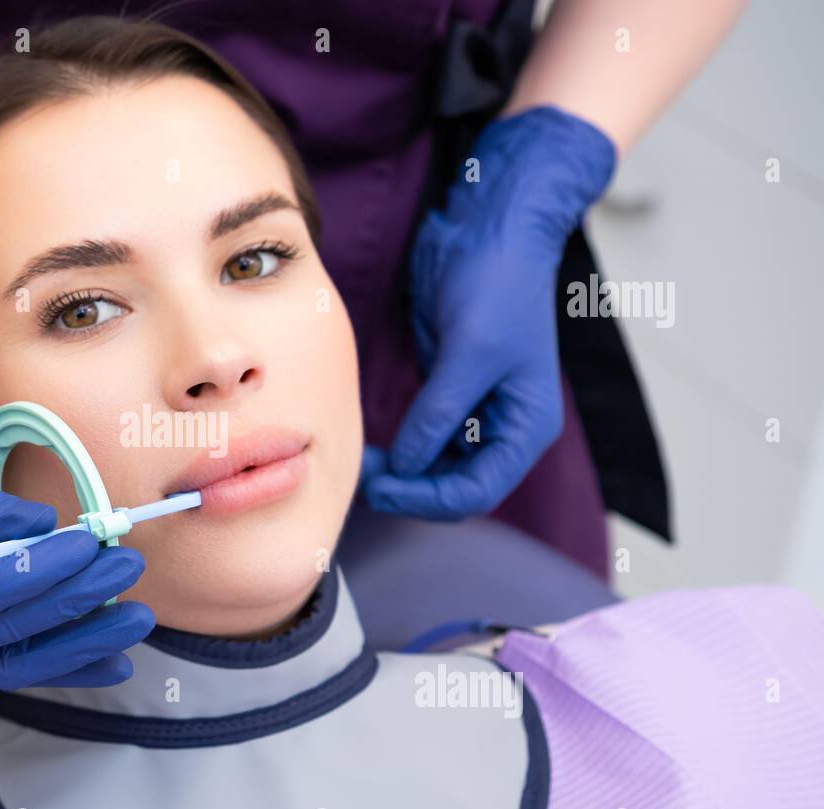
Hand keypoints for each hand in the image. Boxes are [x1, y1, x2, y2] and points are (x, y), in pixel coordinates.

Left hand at [362, 106, 615, 518]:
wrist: (490, 229)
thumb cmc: (497, 283)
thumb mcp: (468, 352)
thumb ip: (438, 414)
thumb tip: (405, 466)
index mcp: (527, 426)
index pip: (477, 491)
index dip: (427, 499)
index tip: (380, 488)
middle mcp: (505, 426)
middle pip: (455, 487)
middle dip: (410, 489)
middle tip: (361, 478)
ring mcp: (475, 410)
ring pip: (436, 467)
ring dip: (401, 473)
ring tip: (362, 462)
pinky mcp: (447, 390)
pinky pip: (423, 437)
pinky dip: (399, 448)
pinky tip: (371, 442)